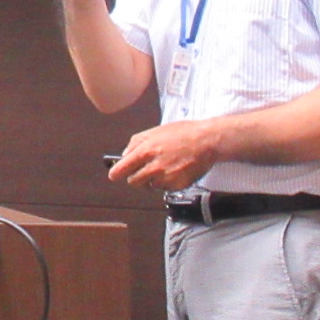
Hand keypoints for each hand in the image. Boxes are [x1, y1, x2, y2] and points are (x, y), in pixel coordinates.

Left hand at [108, 119, 222, 190]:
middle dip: (135, 177)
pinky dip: (167, 182)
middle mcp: (154, 167)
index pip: (122, 169)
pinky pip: (165, 188)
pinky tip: (174, 170)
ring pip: (150, 186)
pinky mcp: (177, 185)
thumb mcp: (154, 131)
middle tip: (143, 170)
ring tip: (164, 167)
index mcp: (145, 151)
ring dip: (153, 180)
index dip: (116, 173)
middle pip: (133, 182)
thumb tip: (125, 155)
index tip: (114, 175)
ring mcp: (166, 178)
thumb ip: (136, 143)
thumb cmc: (183, 133)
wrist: (206, 141)